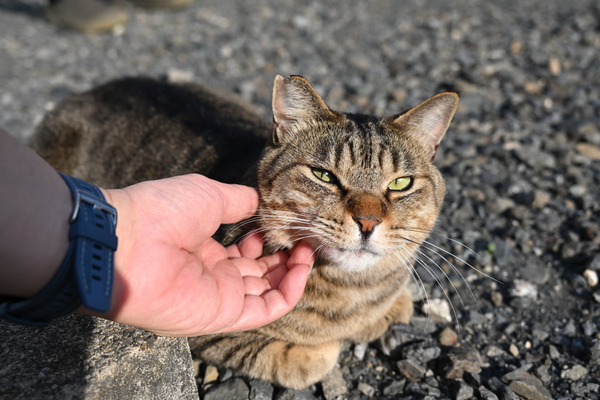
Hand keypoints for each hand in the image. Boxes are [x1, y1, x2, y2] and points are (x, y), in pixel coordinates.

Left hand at [95, 174, 313, 336]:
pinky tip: (300, 269)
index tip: (281, 225)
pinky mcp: (222, 315)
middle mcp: (211, 276)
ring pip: (265, 293)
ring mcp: (217, 297)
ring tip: (307, 251)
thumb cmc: (162, 212)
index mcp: (203, 249)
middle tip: (303, 240)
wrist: (127, 243)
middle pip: (257, 274)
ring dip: (290, 275)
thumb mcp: (208, 195)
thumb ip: (238, 201)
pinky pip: (264, 311)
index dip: (265, 241)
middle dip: (283, 259)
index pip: (243, 254)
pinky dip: (287, 294)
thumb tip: (260, 199)